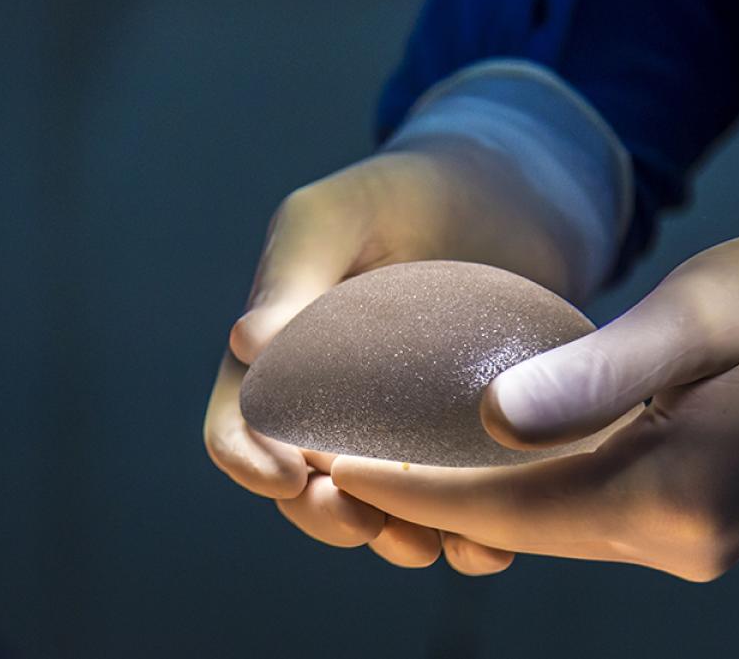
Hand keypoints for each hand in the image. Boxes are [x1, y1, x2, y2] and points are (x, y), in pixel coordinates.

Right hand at [204, 142, 572, 572]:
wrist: (501, 196)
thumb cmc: (399, 196)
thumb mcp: (338, 215)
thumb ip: (293, 273)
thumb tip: (246, 344)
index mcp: (278, 365)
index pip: (237, 429)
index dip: (247, 460)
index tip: (284, 475)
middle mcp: (332, 415)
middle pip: (305, 492)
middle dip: (322, 517)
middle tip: (357, 518)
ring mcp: (402, 441)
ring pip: (383, 515)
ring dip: (394, 540)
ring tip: (421, 542)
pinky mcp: (470, 452)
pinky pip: (462, 510)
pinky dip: (470, 538)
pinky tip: (490, 542)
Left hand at [332, 222, 738, 579]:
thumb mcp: (709, 311)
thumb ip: (596, 373)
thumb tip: (485, 416)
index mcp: (673, 490)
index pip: (501, 501)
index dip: (406, 481)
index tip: (326, 456)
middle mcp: (678, 536)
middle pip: (514, 526)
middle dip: (420, 497)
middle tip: (329, 456)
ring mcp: (697, 538)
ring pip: (550, 524)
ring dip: (469, 496)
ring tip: (382, 453)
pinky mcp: (708, 521)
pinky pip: (591, 514)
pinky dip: (528, 490)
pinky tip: (485, 456)